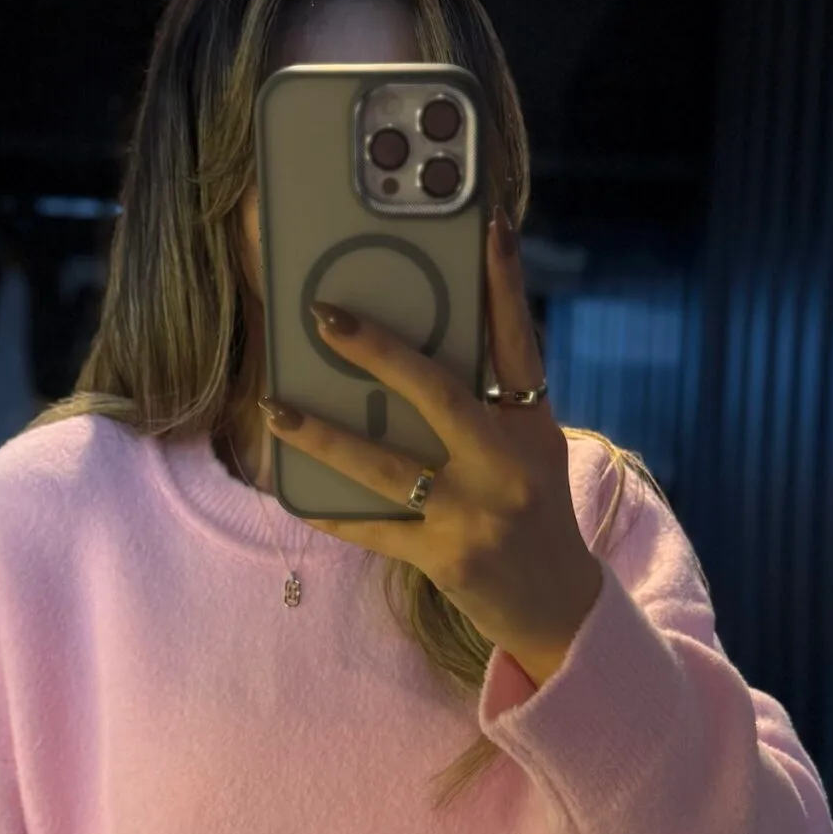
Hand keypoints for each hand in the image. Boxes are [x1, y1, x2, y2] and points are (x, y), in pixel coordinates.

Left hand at [258, 203, 604, 686]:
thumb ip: (488, 404)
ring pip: (385, 465)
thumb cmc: (534, 512)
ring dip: (323, 435)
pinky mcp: (445, 558)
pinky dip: (330, 510)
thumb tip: (414, 353)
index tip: (488, 226)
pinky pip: (371, 529)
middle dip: (379, 352)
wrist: (557, 607)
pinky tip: (290, 491)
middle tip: (325, 317)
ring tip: (275, 408)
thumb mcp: (530, 449)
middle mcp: (507, 464)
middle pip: (438, 394)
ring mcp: (475, 514)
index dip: (502, 283)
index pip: (517, 342)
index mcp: (531, 425)